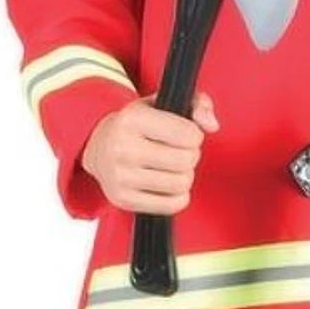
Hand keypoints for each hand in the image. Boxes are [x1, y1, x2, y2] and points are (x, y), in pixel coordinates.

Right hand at [81, 89, 219, 213]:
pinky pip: (171, 205)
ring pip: (181, 184)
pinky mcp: (122, 199)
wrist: (98, 146)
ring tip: (171, 166)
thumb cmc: (139, 123)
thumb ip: (198, 104)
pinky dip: (177, 196)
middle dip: (190, 155)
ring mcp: (120, 176)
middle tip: (178, 151)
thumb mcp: (165, 103)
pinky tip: (167, 184)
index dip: (194, 135)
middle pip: (186, 160)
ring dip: (184, 175)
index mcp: (132, 119)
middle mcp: (122, 148)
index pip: (189, 135)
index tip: (183, 133)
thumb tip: (212, 125)